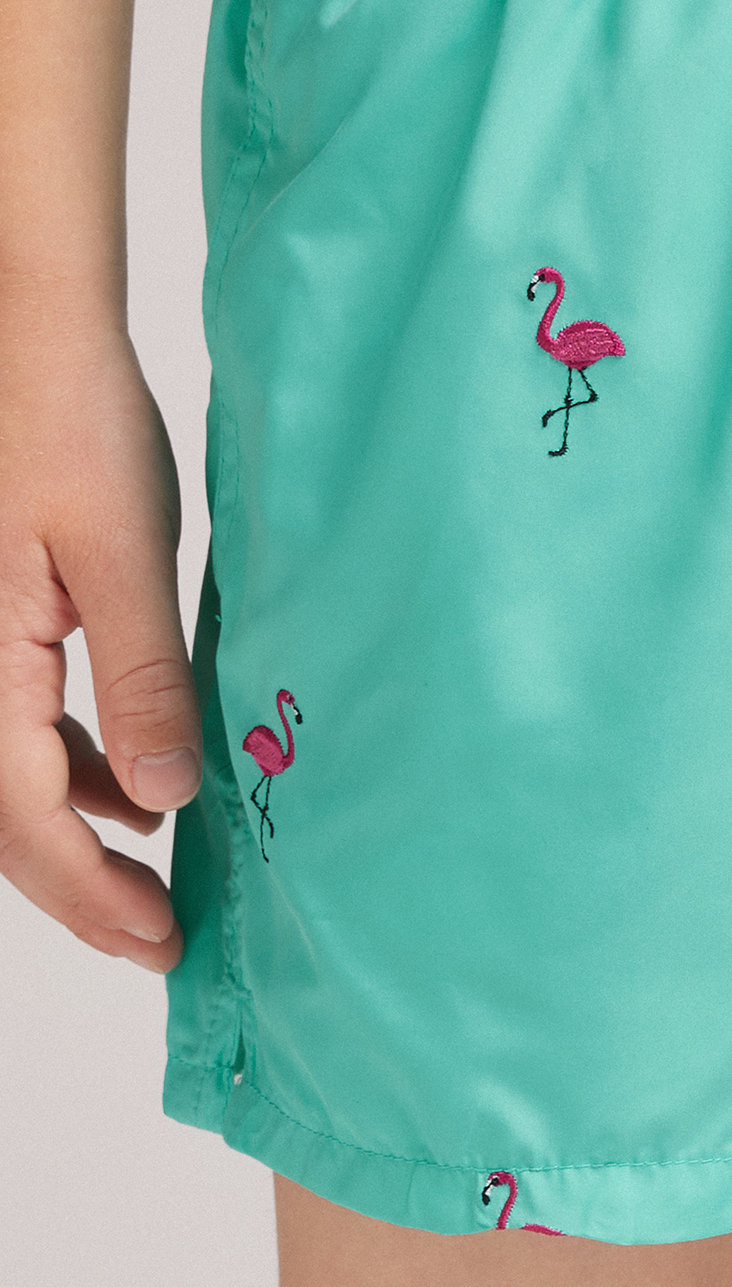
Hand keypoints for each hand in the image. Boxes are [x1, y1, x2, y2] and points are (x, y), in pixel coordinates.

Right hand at [0, 302, 197, 965]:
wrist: (34, 343)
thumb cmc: (74, 424)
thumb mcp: (124, 553)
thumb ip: (141, 680)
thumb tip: (162, 802)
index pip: (28, 822)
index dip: (92, 895)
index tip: (159, 943)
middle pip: (6, 820)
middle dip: (82, 888)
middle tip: (161, 942)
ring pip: (7, 780)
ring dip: (74, 833)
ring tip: (155, 880)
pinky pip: (13, 727)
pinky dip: (67, 770)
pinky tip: (128, 787)